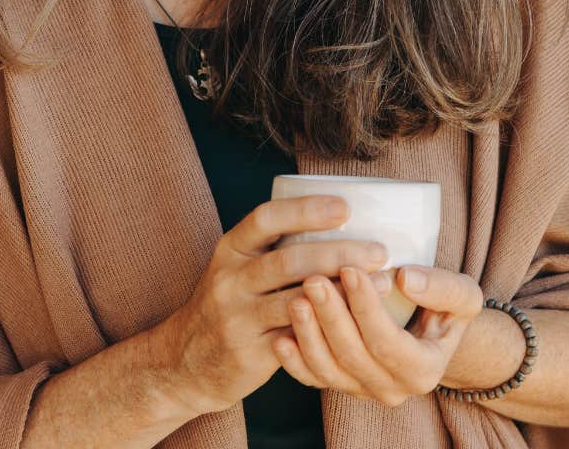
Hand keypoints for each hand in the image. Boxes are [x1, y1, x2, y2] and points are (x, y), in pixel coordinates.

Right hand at [151, 195, 390, 416]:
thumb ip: (276, 249)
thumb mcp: (238, 268)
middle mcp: (229, 280)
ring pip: (296, 301)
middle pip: (288, 260)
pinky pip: (296, 339)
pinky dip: (330, 328)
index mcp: (230, 249)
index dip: (305, 210)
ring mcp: (237, 318)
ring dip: (344, 292)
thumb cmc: (229, 305)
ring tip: (382, 284)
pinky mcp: (249, 353)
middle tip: (379, 251)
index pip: (265, 218)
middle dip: (338, 253)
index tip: (345, 207)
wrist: (185, 362)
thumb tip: (345, 223)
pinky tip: (360, 321)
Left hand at [275, 263, 485, 407]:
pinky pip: (312, 379)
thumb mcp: (462, 296)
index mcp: (423, 371)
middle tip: (313, 279)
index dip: (367, 308)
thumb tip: (405, 278)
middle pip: (353, 356)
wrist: (430, 333)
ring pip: (328, 370)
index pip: (389, 342)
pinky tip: (281, 337)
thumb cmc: (445, 308)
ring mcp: (362, 391)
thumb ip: (442, 288)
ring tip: (295, 299)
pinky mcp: (340, 384)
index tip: (350, 269)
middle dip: (331, 317)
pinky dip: (295, 361)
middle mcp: (392, 389)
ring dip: (308, 336)